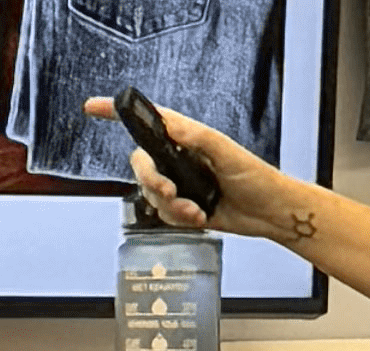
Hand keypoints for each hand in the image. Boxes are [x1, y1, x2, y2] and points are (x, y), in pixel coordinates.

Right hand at [82, 96, 294, 241]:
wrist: (272, 214)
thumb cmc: (258, 179)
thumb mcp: (228, 152)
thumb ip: (197, 137)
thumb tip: (169, 124)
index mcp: (186, 138)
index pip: (147, 121)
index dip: (116, 112)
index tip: (92, 108)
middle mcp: (178, 158)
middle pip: (140, 164)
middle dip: (150, 180)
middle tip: (169, 189)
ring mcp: (180, 183)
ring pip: (149, 193)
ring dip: (169, 204)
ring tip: (195, 209)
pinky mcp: (184, 206)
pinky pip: (163, 213)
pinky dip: (178, 218)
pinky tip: (199, 216)